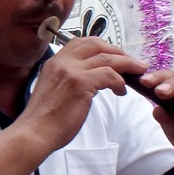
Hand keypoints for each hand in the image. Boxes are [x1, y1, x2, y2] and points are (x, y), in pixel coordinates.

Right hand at [19, 36, 147, 152]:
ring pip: (107, 58)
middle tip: (132, 62)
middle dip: (118, 51)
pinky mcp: (80, 83)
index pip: (81, 42)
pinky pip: (109, 75)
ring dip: (127, 64)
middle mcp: (62, 61)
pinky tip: (121, 92)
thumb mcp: (53, 89)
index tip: (115, 56)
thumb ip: (67, 79)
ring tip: (138, 72)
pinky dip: (120, 82)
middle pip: (96, 44)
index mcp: (55, 61)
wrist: (35, 132)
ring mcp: (71, 70)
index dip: (102, 46)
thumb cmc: (45, 118)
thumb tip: (89, 80)